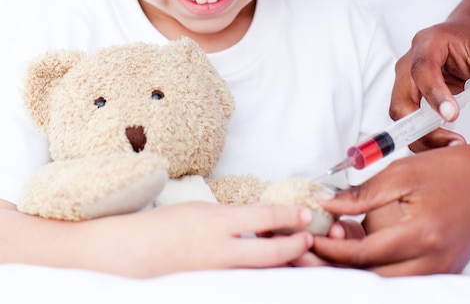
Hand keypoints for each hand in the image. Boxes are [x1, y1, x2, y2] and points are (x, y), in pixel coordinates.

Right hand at [67, 201, 313, 276]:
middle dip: (296, 248)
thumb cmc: (163, 226)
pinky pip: (243, 282)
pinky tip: (266, 271)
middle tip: (310, 240)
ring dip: (281, 264)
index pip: (263, 217)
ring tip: (296, 255)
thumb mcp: (200, 211)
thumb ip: (230, 219)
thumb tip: (259, 223)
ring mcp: (215, 274)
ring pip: (260, 273)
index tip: (307, 214)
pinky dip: (258, 276)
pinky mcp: (211, 288)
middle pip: (270, 254)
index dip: (289, 216)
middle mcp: (219, 250)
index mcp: (216, 222)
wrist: (129, 253)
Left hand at [302, 144, 469, 275]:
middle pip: (372, 277)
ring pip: (387, 282)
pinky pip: (404, 277)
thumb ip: (363, 192)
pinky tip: (362, 248)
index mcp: (420, 235)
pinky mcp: (443, 269)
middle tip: (311, 250)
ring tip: (333, 248)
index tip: (308, 238)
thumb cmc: (452, 170)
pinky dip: (379, 267)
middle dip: (337, 265)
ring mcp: (440, 269)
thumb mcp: (402, 172)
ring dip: (357, 269)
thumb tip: (328, 204)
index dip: (331, 248)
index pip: (362, 254)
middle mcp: (432, 262)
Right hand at [391, 16, 469, 150]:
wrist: (462, 31)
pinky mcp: (407, 94)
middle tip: (454, 142)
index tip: (451, 115)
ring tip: (453, 145)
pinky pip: (407, 120)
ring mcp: (404, 79)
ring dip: (422, 136)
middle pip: (401, 100)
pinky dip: (422, 135)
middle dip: (422, 127)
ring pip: (400, 115)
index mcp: (427, 44)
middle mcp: (408, 62)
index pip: (422, 70)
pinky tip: (444, 142)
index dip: (434, 94)